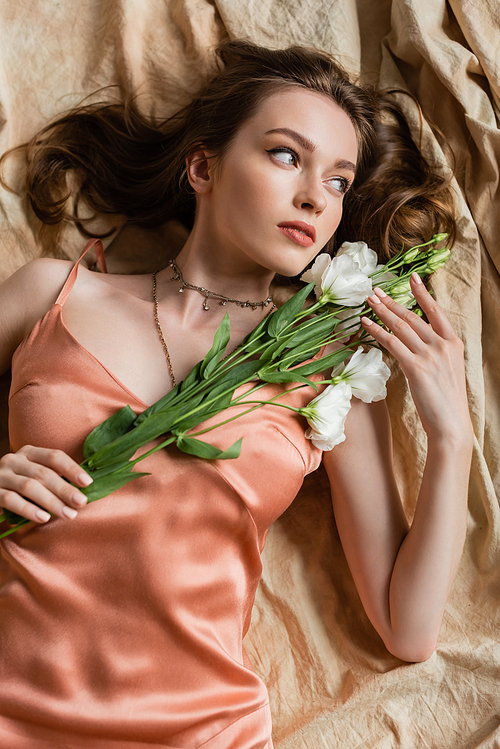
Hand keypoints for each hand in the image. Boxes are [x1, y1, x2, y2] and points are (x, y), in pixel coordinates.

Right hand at [0, 446, 90, 523]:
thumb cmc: (19, 486)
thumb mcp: (35, 475)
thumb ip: (55, 477)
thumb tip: (86, 487)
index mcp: (29, 452)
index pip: (54, 456)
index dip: (72, 468)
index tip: (88, 482)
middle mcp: (14, 460)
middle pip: (44, 473)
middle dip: (65, 489)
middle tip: (81, 502)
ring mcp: (1, 475)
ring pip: (29, 487)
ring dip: (51, 502)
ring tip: (68, 514)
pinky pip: (11, 500)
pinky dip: (29, 509)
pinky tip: (43, 517)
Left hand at [361, 273, 472, 443]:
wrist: (451, 425)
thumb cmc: (446, 402)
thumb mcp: (448, 370)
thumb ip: (436, 353)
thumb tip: (417, 344)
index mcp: (454, 344)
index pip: (436, 311)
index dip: (422, 292)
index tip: (412, 277)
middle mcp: (443, 345)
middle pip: (413, 316)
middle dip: (392, 302)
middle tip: (376, 291)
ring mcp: (430, 356)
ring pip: (401, 326)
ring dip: (382, 312)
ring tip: (369, 301)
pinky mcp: (416, 368)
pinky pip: (392, 344)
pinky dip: (377, 332)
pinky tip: (365, 325)